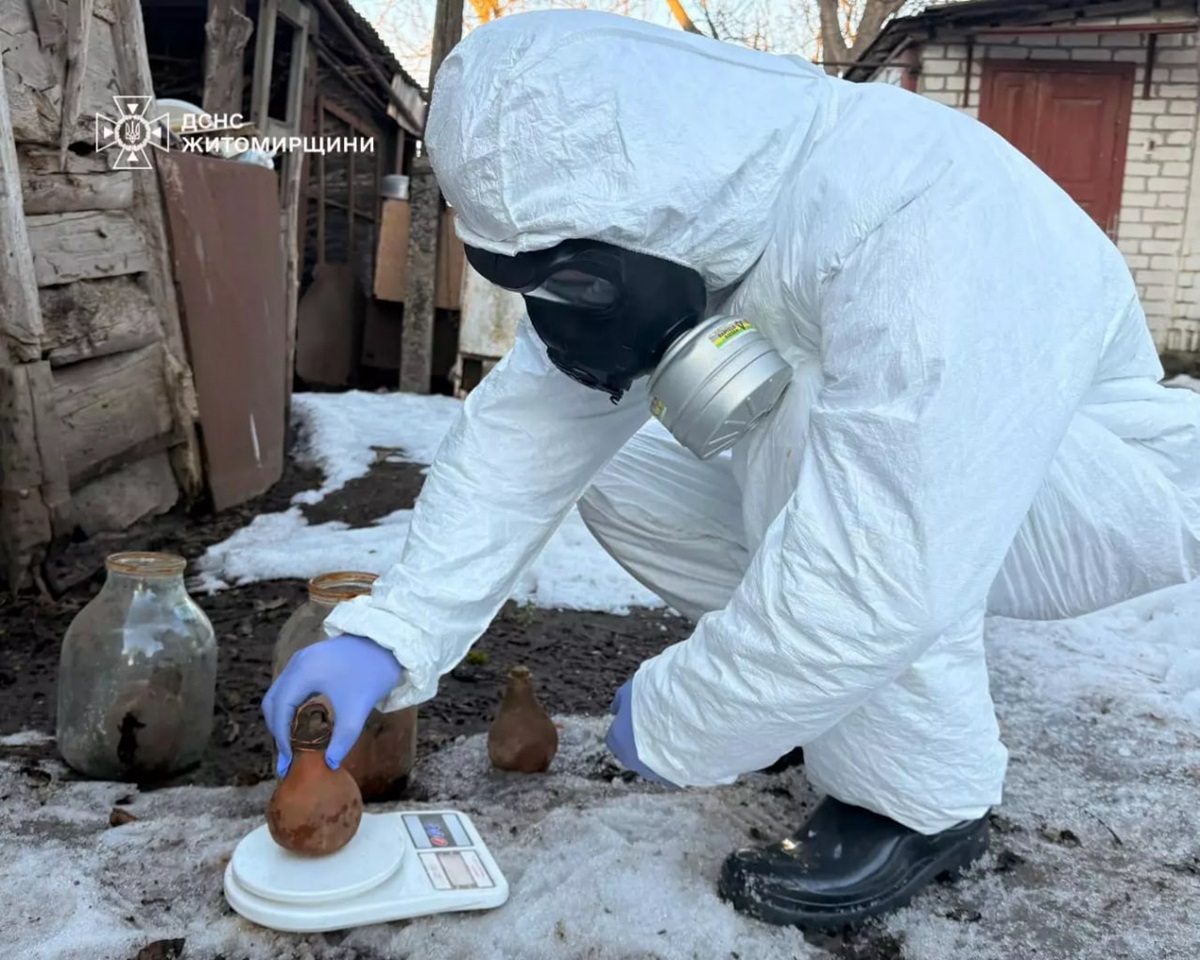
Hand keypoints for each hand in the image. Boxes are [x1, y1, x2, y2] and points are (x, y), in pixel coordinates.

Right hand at [262, 634, 403, 776]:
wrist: (389, 643)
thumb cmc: (373, 672)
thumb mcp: (358, 709)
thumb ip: (343, 739)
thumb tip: (331, 763)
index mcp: (304, 672)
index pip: (280, 708)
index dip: (281, 736)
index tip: (288, 759)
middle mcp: (297, 662)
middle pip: (273, 700)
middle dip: (277, 729)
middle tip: (287, 754)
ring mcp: (302, 658)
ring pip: (280, 693)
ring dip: (282, 718)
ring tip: (292, 742)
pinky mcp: (310, 660)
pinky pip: (290, 686)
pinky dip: (290, 706)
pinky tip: (301, 722)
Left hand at [605, 678, 678, 787]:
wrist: (686, 716)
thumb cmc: (655, 700)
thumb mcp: (632, 691)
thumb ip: (621, 702)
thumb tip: (615, 709)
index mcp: (618, 739)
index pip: (614, 738)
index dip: (625, 728)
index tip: (637, 719)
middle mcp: (631, 759)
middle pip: (631, 754)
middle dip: (641, 744)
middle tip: (657, 727)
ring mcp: (652, 772)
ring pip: (652, 765)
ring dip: (659, 754)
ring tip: (676, 734)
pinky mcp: (672, 779)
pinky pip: (672, 774)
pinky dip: (676, 764)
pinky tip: (687, 748)